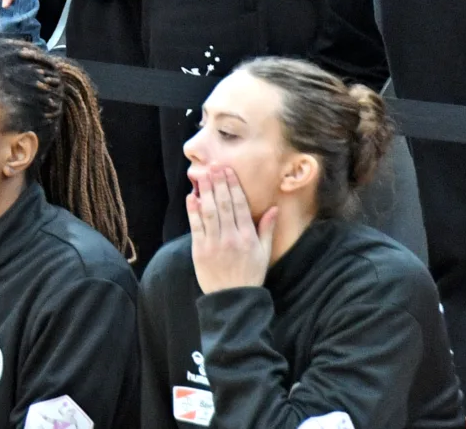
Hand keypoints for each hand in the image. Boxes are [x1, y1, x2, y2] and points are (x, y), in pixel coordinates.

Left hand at [187, 163, 276, 291]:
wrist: (233, 299)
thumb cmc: (250, 275)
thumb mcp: (264, 253)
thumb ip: (266, 229)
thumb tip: (273, 208)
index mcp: (248, 237)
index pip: (240, 205)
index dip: (233, 186)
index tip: (229, 170)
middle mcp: (231, 238)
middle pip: (224, 204)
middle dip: (218, 183)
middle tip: (214, 166)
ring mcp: (214, 244)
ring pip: (209, 212)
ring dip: (205, 191)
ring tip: (202, 175)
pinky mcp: (199, 250)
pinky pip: (195, 226)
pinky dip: (193, 211)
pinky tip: (191, 197)